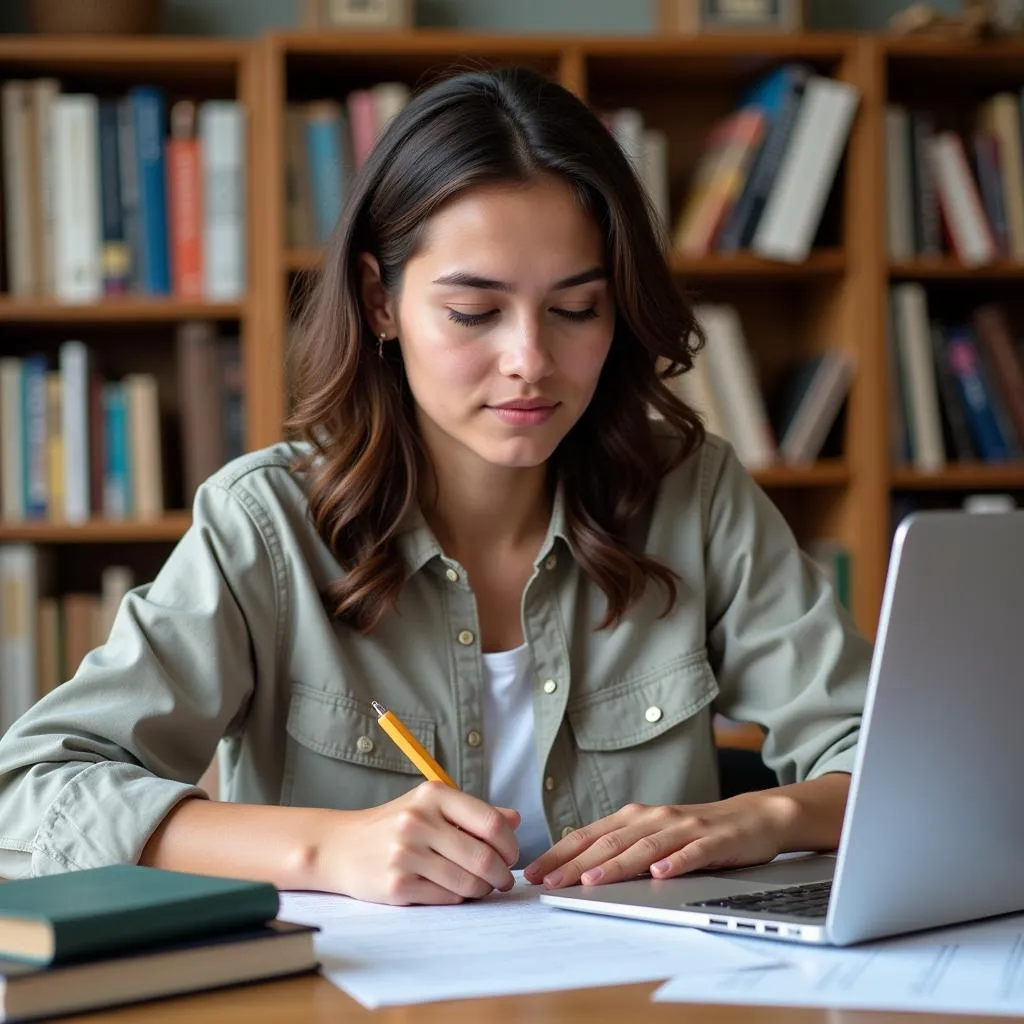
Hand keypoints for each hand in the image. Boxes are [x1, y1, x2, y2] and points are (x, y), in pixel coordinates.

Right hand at [314, 781, 521, 904]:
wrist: (340, 846)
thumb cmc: (394, 824)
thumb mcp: (430, 806)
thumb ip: (473, 812)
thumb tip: (515, 819)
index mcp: (433, 795)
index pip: (491, 822)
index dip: (510, 844)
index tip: (511, 854)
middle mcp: (419, 821)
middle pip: (484, 858)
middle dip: (501, 874)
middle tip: (502, 880)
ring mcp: (406, 854)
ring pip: (468, 882)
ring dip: (482, 889)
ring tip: (478, 886)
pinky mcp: (397, 885)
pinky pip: (447, 898)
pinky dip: (458, 897)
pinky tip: (452, 889)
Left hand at [523, 791, 797, 888]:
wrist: (752, 817)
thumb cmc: (696, 831)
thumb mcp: (654, 835)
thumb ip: (622, 848)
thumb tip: (578, 869)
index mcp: (634, 817)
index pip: (589, 835)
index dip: (560, 854)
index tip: (535, 872)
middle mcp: (654, 817)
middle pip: (609, 842)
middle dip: (576, 864)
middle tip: (551, 882)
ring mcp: (684, 827)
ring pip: (644, 847)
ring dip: (617, 864)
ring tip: (593, 881)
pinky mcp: (713, 839)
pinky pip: (692, 852)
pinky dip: (675, 863)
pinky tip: (660, 874)